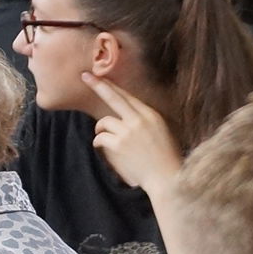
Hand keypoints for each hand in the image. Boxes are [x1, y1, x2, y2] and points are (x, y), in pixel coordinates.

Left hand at [87, 76, 181, 192]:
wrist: (167, 177)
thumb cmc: (164, 158)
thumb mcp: (160, 132)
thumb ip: (143, 121)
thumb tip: (125, 114)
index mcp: (151, 115)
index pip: (128, 96)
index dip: (113, 86)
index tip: (101, 77)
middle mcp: (140, 119)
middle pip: (114, 97)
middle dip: (98, 85)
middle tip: (85, 76)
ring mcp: (129, 131)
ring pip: (103, 121)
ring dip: (100, 130)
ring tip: (106, 139)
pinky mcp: (119, 144)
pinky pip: (100, 137)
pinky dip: (99, 142)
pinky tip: (103, 148)